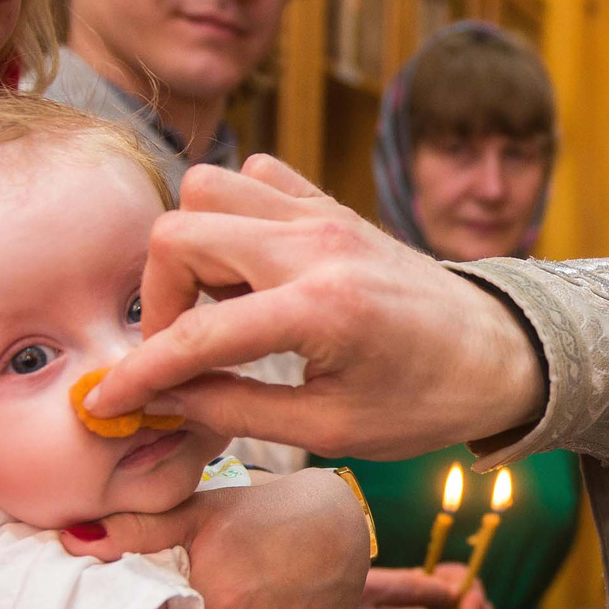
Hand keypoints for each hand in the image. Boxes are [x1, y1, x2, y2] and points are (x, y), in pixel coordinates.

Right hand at [84, 158, 546, 458]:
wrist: (503, 353)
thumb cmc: (426, 402)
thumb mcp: (329, 432)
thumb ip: (233, 410)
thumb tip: (159, 401)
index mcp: (319, 310)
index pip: (194, 334)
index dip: (139, 373)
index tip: (106, 401)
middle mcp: (315, 245)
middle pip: (179, 230)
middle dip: (160, 296)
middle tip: (183, 350)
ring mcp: (324, 214)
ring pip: (210, 187)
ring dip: (194, 246)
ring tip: (220, 305)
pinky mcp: (332, 204)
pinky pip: (256, 177)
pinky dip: (236, 214)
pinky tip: (253, 270)